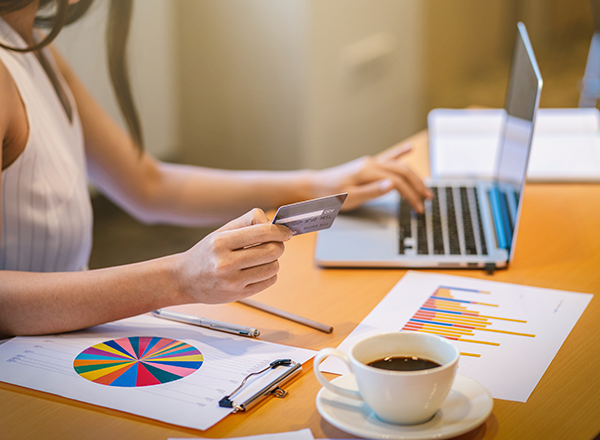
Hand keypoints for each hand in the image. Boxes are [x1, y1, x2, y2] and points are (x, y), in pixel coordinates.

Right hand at [175, 208, 292, 303]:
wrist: (184, 279)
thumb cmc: (206, 253)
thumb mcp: (221, 232)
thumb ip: (248, 223)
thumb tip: (275, 225)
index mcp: (221, 242)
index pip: (262, 232)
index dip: (280, 231)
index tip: (286, 232)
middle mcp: (225, 263)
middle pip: (272, 250)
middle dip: (278, 245)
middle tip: (273, 244)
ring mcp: (232, 281)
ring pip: (273, 267)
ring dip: (273, 260)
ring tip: (260, 258)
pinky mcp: (238, 294)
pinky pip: (269, 281)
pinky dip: (269, 273)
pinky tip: (257, 269)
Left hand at [313, 143, 432, 211]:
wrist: (316, 187)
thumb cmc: (330, 195)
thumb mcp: (350, 198)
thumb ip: (372, 191)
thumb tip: (393, 185)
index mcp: (367, 171)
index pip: (397, 182)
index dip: (410, 196)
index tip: (418, 208)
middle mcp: (371, 164)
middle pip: (402, 172)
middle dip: (418, 185)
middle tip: (428, 199)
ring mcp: (370, 163)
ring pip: (399, 166)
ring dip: (414, 176)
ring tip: (425, 187)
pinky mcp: (368, 165)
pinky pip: (388, 157)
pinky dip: (401, 153)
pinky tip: (410, 149)